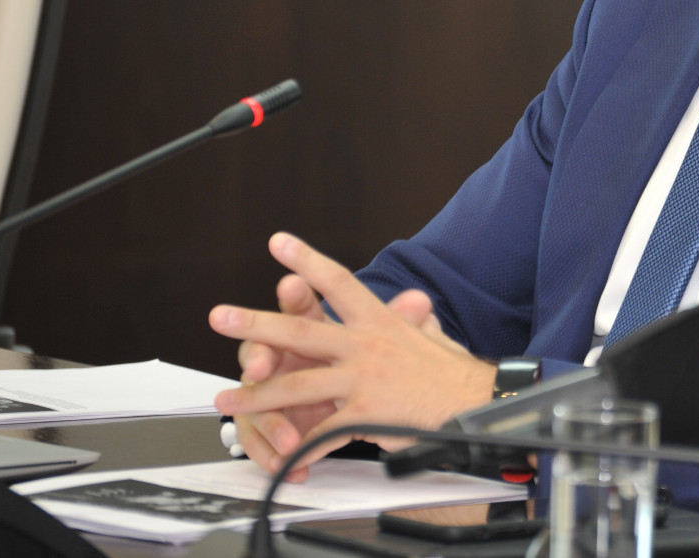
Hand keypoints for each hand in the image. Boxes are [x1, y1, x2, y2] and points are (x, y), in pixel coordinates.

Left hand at [210, 232, 496, 477]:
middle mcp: (367, 346)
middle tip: (221, 316)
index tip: (278, 243)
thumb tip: (414, 301)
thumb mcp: (430, 334)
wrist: (477, 403)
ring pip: (298, 385)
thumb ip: (413, 318)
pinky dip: (298, 448)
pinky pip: (322, 432)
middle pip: (302, 331)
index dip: (307, 261)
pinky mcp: (366, 414)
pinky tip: (279, 456)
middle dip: (256, 324)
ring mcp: (364, 379)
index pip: (338, 282)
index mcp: (379, 322)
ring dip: (256, 394)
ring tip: (226, 399)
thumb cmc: (453, 373)